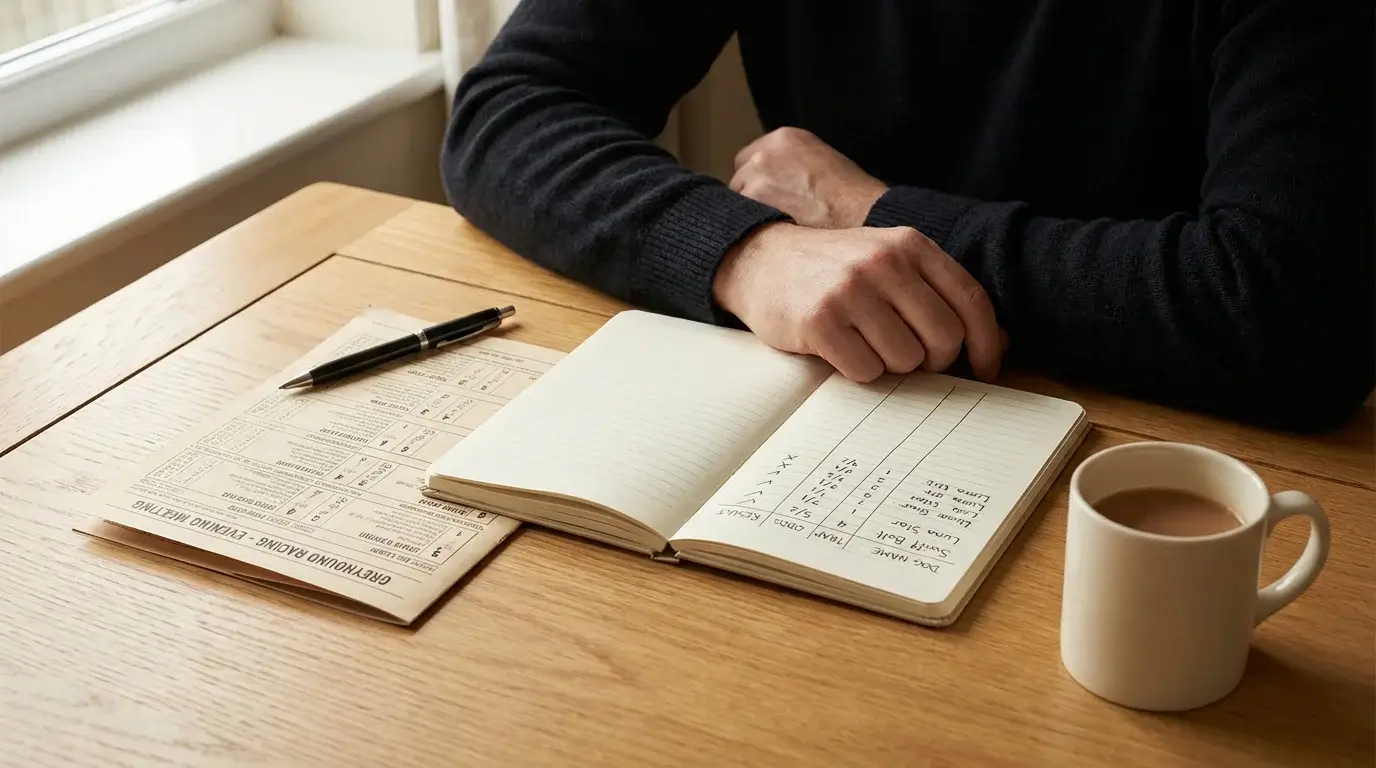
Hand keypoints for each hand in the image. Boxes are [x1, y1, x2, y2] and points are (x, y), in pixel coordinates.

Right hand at [713, 222, 1004, 381]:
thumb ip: (938, 292)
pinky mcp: (820, 321)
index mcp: (910, 245)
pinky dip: (859, 372)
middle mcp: (884, 262)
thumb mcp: (889, 262)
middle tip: (911, 360)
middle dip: (933, 361)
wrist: (761, 260)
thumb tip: (998, 343)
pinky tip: (842, 351)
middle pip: (944, 339)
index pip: (972, 302)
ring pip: (906, 360)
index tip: (985, 369)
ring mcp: (851, 290)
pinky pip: (866, 371)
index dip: (986, 345)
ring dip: (891, 366)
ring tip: (867, 346)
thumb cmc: (834, 270)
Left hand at [729, 127, 887, 228]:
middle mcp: (766, 151)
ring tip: (777, 228)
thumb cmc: (852, 197)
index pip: (750, 159)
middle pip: (739, 178)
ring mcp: (757, 174)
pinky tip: (773, 235)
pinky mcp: (754, 198)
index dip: (758, 181)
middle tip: (774, 216)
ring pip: (738, 199)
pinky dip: (752, 228)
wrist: (864, 214)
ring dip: (751, 214)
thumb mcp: (822, 163)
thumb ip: (791, 166)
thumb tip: (775, 184)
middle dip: (752, 197)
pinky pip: (740, 217)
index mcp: (785, 138)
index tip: (770, 196)